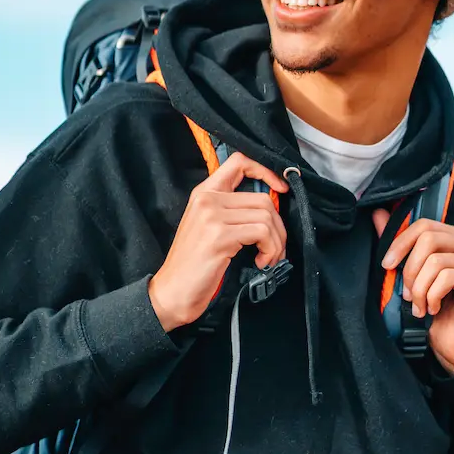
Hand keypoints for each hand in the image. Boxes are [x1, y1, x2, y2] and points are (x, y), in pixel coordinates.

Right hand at [149, 152, 288, 330]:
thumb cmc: (194, 266)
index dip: (266, 171)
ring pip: (266, 216)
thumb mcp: (209, 228)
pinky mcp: (220, 235)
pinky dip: (270, 249)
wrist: (173, 291)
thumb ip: (232, 211)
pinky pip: (262, 232)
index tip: (281, 188)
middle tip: (275, 247)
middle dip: (278, 226)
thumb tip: (269, 208)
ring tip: (268, 258)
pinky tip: (260, 261)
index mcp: (204, 193)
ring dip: (276, 242)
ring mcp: (212, 216)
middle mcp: (207, 199)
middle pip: (262, 198)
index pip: (239, 162)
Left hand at [373, 211, 453, 374]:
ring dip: (419, 289)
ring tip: (419, 305)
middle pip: (429, 240)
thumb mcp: (411, 273)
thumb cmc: (433, 307)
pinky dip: (432, 296)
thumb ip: (400, 243)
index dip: (401, 243)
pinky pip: (446, 278)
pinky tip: (433, 308)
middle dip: (410, 270)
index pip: (424, 225)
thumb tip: (379, 213)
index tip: (386, 265)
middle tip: (406, 294)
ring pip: (436, 262)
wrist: (453, 343)